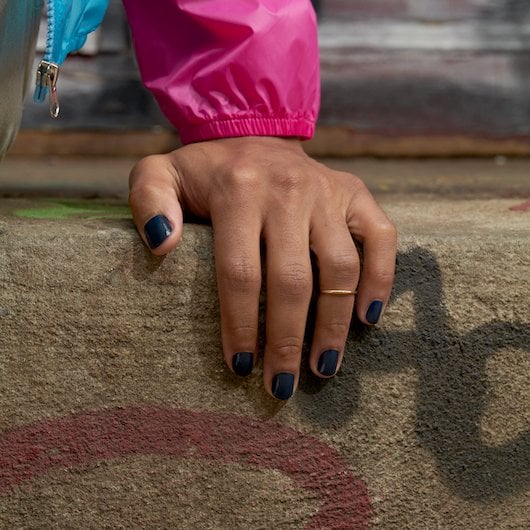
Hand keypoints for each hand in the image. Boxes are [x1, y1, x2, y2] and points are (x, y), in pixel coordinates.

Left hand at [129, 137, 396, 398]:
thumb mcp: (160, 174)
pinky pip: (381, 238)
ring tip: (323, 367)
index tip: (240, 367)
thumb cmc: (206, 172)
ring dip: (333, 325)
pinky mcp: (355, 194)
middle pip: (292, 280)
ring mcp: (327, 192)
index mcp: (237, 190)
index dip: (240, 325)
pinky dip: (381, 279)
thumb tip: (161, 247)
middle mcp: (288, 190)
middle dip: (287, 341)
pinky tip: (367, 318)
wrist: (256, 136)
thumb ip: (148, 201)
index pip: (239, 271)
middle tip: (282, 386)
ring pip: (340, 268)